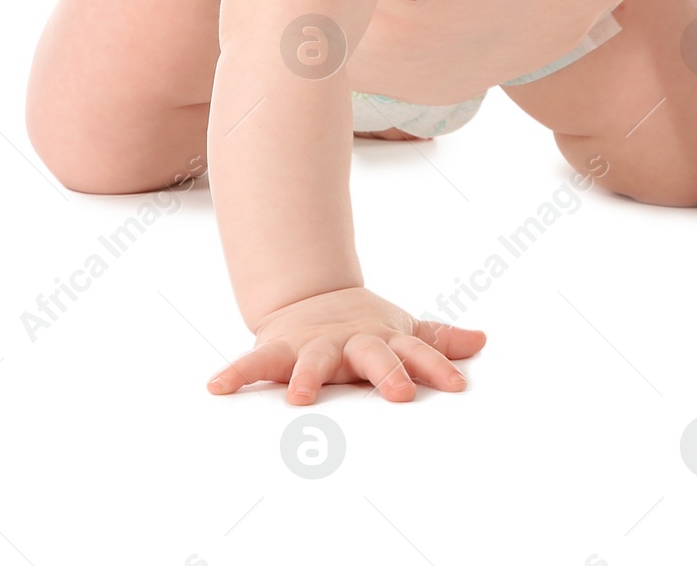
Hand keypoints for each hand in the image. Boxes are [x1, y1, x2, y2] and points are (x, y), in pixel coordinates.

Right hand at [206, 286, 485, 402]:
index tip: (458, 386)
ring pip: (312, 360)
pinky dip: (236, 373)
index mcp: (383, 340)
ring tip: (299, 398)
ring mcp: (314, 344)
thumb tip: (480, 341)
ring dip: (307, 377)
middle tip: (400, 393)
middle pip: (373, 356)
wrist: (311, 297)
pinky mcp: (279, 348)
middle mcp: (351, 341)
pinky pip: (255, 362)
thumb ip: (436, 341)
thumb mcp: (401, 330)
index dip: (438, 367)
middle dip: (387, 373)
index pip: (417, 352)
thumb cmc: (362, 328)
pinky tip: (217, 387)